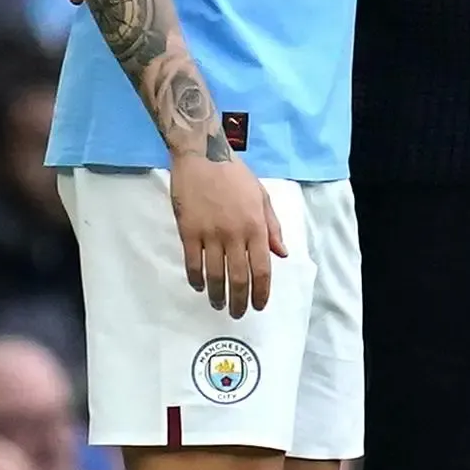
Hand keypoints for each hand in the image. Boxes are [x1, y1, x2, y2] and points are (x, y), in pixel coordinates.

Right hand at [170, 152, 287, 317]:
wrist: (203, 157)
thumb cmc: (235, 175)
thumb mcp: (262, 196)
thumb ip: (272, 227)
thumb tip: (281, 254)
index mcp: (256, 225)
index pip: (262, 268)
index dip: (262, 291)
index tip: (260, 305)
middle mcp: (235, 233)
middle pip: (239, 277)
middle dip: (241, 301)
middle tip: (239, 313)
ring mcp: (210, 234)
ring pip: (215, 275)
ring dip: (217, 295)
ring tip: (219, 304)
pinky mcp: (188, 231)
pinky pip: (192, 263)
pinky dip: (196, 279)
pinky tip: (199, 286)